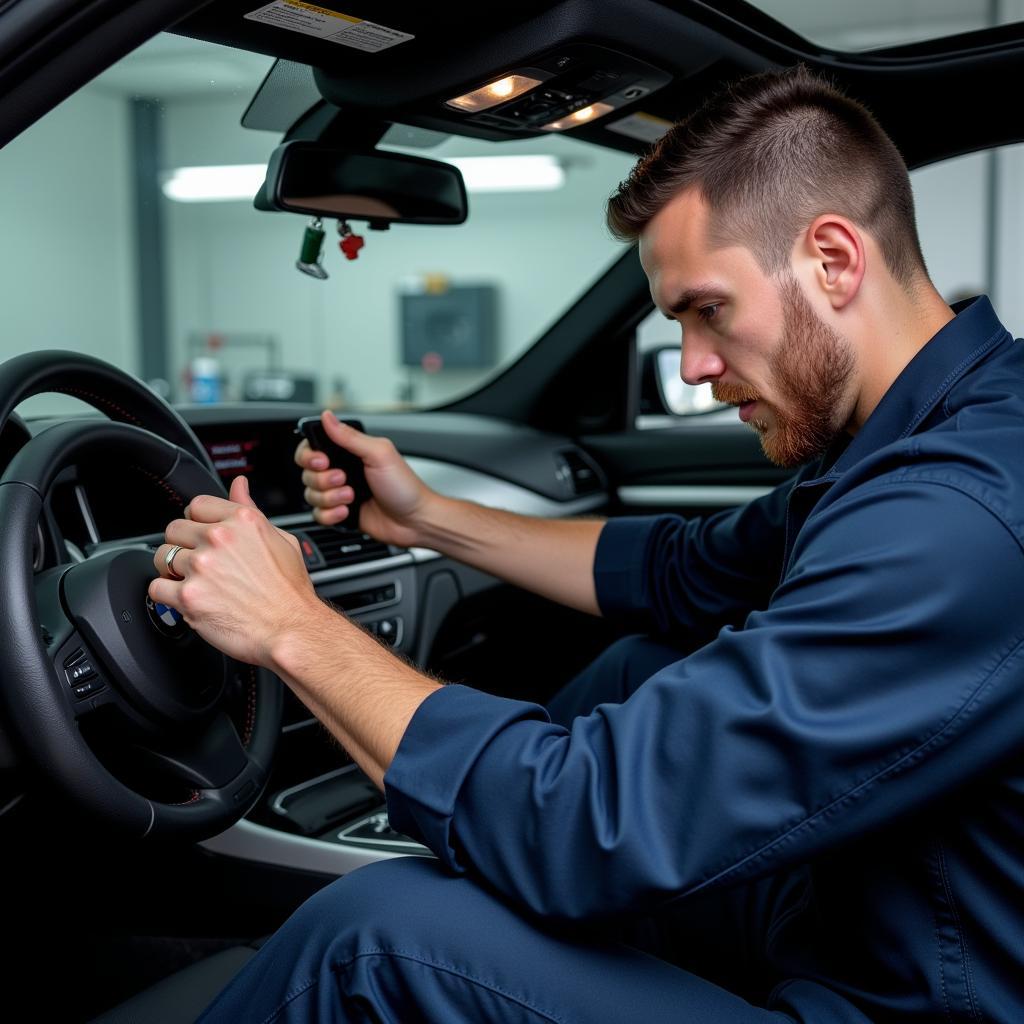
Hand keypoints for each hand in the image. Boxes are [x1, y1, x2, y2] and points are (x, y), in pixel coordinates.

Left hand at [149, 475, 323, 666]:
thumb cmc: (290, 591)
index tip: (203, 536)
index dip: (198, 522)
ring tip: (195, 583)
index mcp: (242, 520)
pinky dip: (167, 596)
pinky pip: (156, 588)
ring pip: (161, 557)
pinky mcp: (188, 596)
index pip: (196, 505)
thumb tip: (239, 486)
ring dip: (173, 571)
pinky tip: (188, 600)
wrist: (291, 629)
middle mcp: (219, 539)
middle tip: (200, 564)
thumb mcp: (282, 539)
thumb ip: (252, 510)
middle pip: (174, 529)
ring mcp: (201, 567)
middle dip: (183, 546)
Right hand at [294, 410, 436, 547]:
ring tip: (351, 497)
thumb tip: (328, 416)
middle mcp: (342, 471)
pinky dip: (331, 514)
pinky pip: (319, 515)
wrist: (415, 520)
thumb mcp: (379, 454)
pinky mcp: (340, 514)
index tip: (322, 461)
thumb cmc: (404, 486)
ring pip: (311, 495)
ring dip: (330, 497)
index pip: (312, 448)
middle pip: (307, 473)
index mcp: (349, 453)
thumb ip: (350, 436)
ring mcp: (339, 494)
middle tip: (344, 479)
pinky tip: (348, 511)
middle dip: (323, 479)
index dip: (310, 455)